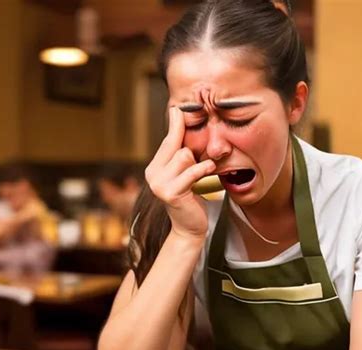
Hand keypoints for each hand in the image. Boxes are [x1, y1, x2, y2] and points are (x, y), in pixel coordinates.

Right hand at [144, 106, 215, 239]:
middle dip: (193, 155)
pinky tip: (208, 176)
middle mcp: (152, 174)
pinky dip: (204, 171)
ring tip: (202, 179)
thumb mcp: (185, 175)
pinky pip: (192, 171)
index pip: (167, 141)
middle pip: (177, 147)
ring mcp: (158, 184)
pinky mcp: (170, 192)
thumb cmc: (191, 200)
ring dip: (200, 166)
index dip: (175, 125)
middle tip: (202, 171)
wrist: (190, 228)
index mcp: (154, 168)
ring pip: (185, 156)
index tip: (178, 109)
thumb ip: (182, 157)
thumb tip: (186, 134)